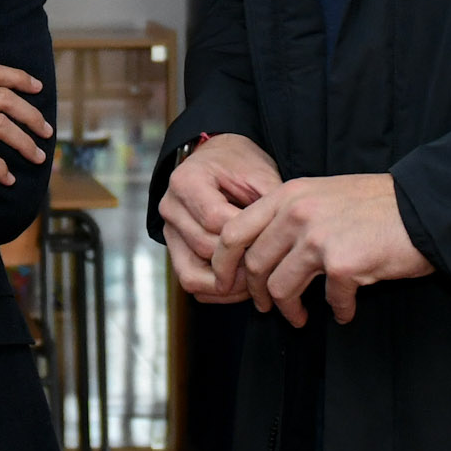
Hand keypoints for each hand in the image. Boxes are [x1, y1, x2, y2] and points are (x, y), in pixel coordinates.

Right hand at [161, 134, 280, 300]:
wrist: (218, 160)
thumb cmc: (240, 165)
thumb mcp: (260, 174)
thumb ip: (268, 204)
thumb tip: (281, 240)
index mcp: (187, 181)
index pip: (215, 220)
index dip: (247, 236)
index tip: (274, 242)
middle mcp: (170, 207)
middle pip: (205, 247)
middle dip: (240, 262)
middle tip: (273, 268)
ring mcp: (169, 230)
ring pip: (193, 273)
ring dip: (228, 283)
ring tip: (258, 282)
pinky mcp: (174, 248)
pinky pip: (190, 280)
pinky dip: (216, 289)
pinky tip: (241, 285)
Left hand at [213, 173, 432, 325]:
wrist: (426, 207)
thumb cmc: (379, 204)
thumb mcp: (324, 193)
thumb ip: (291, 214)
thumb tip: (263, 248)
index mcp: (288, 195)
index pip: (233, 231)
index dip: (223, 262)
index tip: (228, 282)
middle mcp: (297, 213)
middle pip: (255, 265)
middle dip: (257, 294)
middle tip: (267, 307)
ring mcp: (319, 238)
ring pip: (281, 287)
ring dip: (289, 310)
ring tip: (299, 318)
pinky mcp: (344, 264)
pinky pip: (330, 300)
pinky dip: (338, 311)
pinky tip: (346, 311)